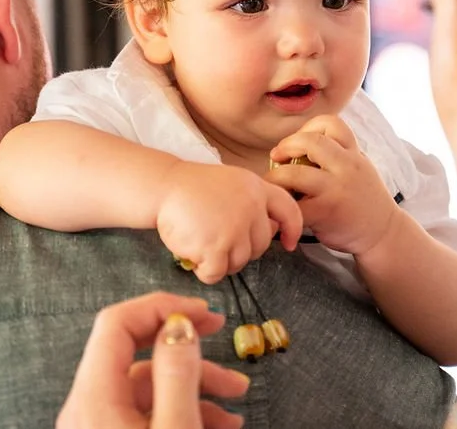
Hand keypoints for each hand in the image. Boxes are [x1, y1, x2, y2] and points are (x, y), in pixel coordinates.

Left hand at [57, 292, 249, 428]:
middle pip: (137, 352)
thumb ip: (176, 376)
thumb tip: (179, 325)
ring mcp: (99, 426)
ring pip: (149, 385)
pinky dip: (185, 406)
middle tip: (220, 331)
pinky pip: (148, 411)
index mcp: (94, 398)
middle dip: (186, 343)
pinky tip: (220, 419)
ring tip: (236, 393)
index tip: (202, 310)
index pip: (116, 323)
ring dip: (196, 381)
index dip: (162, 306)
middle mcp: (89, 408)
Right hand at [157, 161, 302, 283]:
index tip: (289, 243)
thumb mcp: (233, 183)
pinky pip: (217, 273)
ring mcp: (234, 228)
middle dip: (241, 250)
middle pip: (260, 246)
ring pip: (239, 262)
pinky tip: (194, 256)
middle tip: (217, 241)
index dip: (292, 229)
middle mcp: (251, 208)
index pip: (288, 210)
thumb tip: (273, 230)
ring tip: (202, 244)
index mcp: (256, 189)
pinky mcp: (215, 247)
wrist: (163, 187)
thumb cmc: (194, 189)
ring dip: (221, 261)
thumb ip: (253, 203)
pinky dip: (205, 271)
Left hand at [264, 115, 398, 255]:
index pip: (330, 122)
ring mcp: (336, 189)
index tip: (298, 143)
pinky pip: (293, 205)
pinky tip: (283, 209)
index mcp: (353, 153)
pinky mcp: (326, 212)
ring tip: (274, 186)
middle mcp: (347, 166)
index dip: (307, 128)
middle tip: (276, 158)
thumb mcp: (356, 167)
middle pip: (308, 141)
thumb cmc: (362, 199)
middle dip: (285, 146)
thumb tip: (294, 147)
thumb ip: (334, 155)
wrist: (383, 233)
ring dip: (275, 178)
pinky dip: (282, 206)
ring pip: (293, 174)